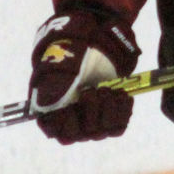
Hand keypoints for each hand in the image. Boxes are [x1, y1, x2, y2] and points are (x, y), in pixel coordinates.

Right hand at [28, 9, 138, 143]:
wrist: (92, 39)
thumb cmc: (69, 52)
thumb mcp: (57, 64)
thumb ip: (52, 85)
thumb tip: (51, 103)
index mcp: (51, 110)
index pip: (58, 132)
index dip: (68, 122)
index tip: (74, 102)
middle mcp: (70, 120)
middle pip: (82, 134)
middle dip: (90, 112)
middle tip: (93, 90)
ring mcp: (91, 120)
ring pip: (100, 132)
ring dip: (107, 110)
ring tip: (108, 89)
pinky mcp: (109, 116)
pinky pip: (117, 126)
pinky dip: (122, 111)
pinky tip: (122, 95)